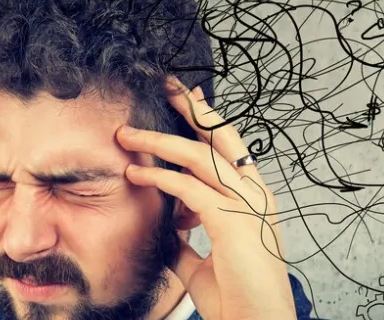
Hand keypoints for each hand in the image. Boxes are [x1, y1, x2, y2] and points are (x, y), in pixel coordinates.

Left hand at [116, 76, 294, 319]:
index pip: (230, 148)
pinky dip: (158, 178)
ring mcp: (246, 205)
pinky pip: (188, 189)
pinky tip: (134, 173)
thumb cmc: (239, 298)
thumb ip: (189, 242)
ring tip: (127, 133)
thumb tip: (168, 232)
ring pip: (199, 157)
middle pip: (222, 137)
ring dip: (159, 141)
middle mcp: (255, 194)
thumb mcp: (206, 263)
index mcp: (255, 198)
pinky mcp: (231, 222)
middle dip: (193, 108)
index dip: (208, 121)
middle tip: (168, 85)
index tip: (188, 99)